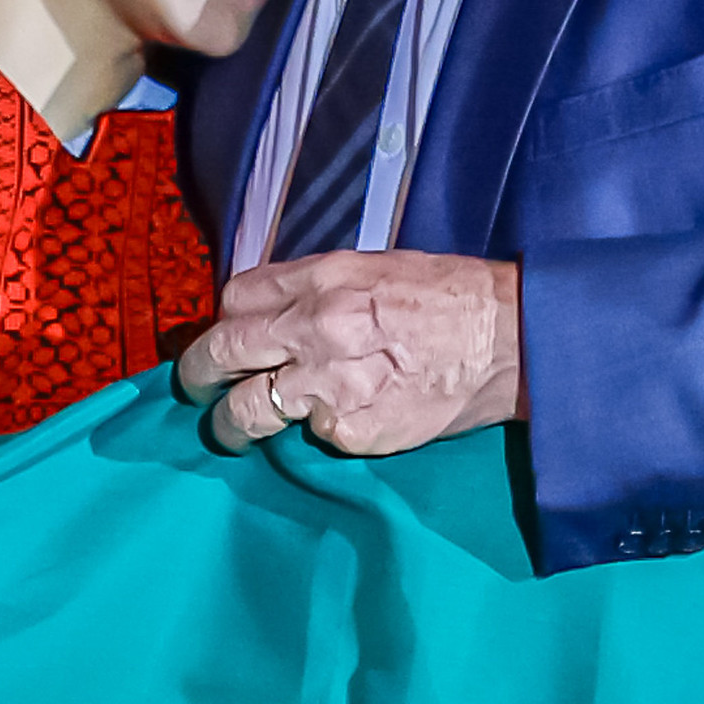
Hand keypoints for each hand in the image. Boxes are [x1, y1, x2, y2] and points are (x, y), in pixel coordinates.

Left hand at [178, 249, 525, 454]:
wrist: (509, 339)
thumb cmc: (447, 295)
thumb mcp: (375, 266)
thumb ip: (316, 286)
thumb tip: (270, 310)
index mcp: (322, 278)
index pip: (235, 299)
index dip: (225, 319)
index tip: (226, 334)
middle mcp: (316, 327)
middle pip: (222, 352)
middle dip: (197, 373)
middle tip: (194, 387)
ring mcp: (331, 385)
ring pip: (249, 411)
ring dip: (233, 424)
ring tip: (232, 430)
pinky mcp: (353, 432)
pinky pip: (311, 437)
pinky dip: (317, 432)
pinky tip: (339, 421)